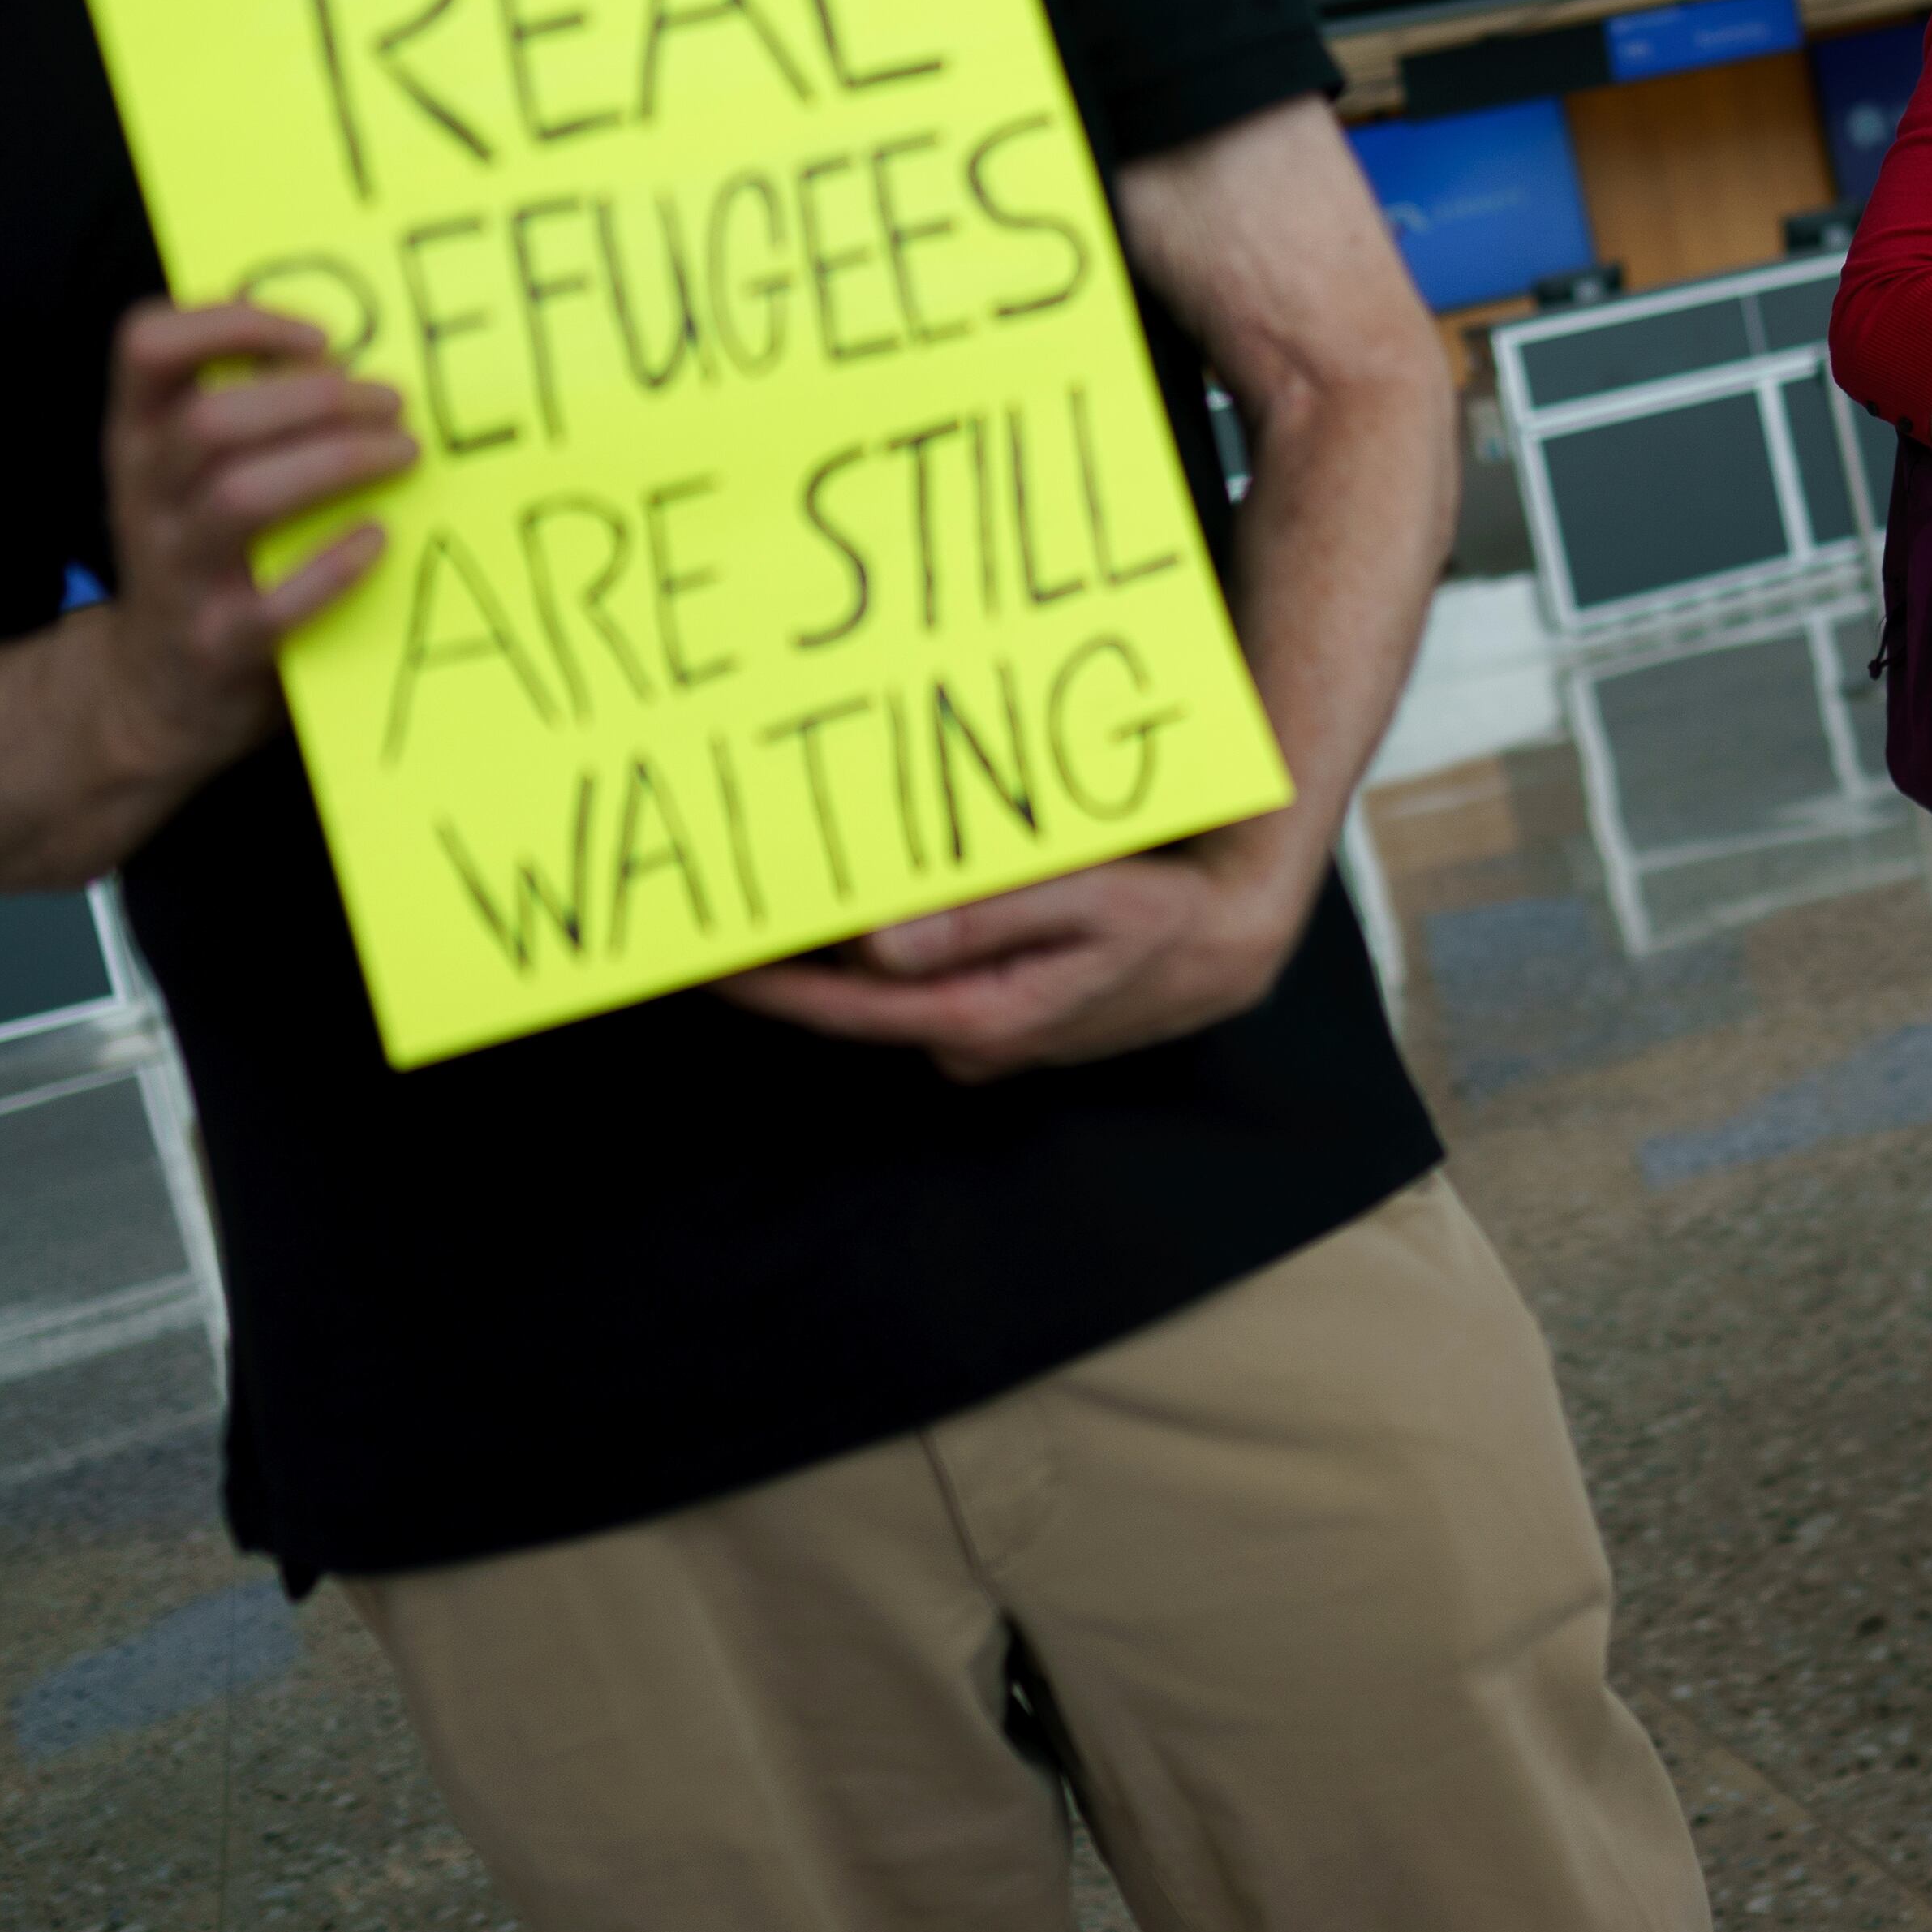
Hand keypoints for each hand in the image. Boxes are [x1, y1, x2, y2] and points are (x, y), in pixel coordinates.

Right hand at [99, 299, 417, 779]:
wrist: (152, 694)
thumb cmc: (202, 557)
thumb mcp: (189, 478)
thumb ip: (242, 415)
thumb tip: (353, 358)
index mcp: (138, 439)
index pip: (147, 347)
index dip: (228, 323)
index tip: (319, 336)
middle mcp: (145, 497)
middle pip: (212, 422)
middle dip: (313, 399)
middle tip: (392, 402)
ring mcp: (176, 574)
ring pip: (242, 497)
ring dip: (334, 463)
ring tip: (404, 453)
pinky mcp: (218, 645)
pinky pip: (273, 605)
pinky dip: (331, 567)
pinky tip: (377, 539)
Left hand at [710, 828, 1316, 1080]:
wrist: (1235, 943)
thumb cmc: (1170, 915)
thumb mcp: (1090, 900)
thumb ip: (986, 917)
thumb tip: (879, 942)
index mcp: (980, 1019)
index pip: (841, 1007)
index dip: (763, 981)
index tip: (696, 953)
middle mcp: (973, 1043)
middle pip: (854, 1002)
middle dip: (794, 957)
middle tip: (731, 897)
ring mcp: (986, 1039)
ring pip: (892, 991)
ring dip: (848, 949)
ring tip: (797, 888)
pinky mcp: (1002, 1021)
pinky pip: (928, 983)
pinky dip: (901, 949)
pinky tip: (890, 902)